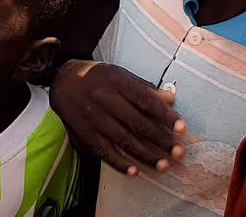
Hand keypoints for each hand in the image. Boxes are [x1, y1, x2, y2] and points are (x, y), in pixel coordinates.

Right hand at [49, 60, 185, 176]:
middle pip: (136, 122)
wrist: (62, 79)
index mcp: (117, 81)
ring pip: (122, 139)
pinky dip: (119, 162)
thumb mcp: (121, 74)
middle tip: (178, 153)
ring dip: (145, 154)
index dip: (165, 115)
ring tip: (163, 165)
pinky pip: (103, 150)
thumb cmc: (98, 77)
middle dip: (160, 139)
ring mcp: (93, 116)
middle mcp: (104, 98)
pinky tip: (134, 171)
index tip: (182, 128)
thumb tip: (171, 99)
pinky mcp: (84, 131)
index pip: (145, 100)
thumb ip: (145, 88)